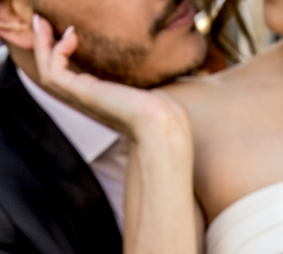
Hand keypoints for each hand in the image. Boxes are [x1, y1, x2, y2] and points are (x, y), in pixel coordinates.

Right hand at [32, 15, 189, 141]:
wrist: (160, 123)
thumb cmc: (160, 111)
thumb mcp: (144, 90)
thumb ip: (136, 82)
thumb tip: (149, 70)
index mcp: (97, 99)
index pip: (68, 78)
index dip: (60, 55)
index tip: (67, 32)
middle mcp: (85, 100)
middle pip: (51, 73)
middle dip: (44, 46)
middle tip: (42, 21)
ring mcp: (82, 98)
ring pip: (47, 71)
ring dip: (42, 45)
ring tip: (44, 22)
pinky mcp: (81, 94)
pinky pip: (54, 71)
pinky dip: (56, 50)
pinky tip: (71, 35)